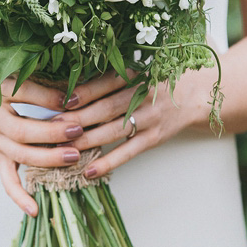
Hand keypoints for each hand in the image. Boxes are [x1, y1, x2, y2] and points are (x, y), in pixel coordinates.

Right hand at [0, 78, 88, 217]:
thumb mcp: (11, 79)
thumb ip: (39, 83)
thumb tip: (75, 91)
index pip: (21, 94)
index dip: (47, 97)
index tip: (73, 100)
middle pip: (22, 130)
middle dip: (52, 132)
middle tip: (78, 130)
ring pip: (20, 155)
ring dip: (47, 158)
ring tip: (73, 157)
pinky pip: (7, 181)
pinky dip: (19, 197)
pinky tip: (35, 210)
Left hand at [62, 71, 211, 178]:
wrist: (194, 95)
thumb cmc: (152, 84)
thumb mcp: (133, 74)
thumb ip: (105, 82)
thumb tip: (65, 93)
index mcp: (133, 76)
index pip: (104, 84)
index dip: (83, 93)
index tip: (61, 102)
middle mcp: (142, 95)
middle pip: (105, 109)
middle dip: (78, 120)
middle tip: (53, 128)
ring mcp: (149, 118)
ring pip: (113, 131)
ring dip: (87, 141)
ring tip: (63, 149)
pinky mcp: (154, 138)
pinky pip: (128, 152)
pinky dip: (108, 162)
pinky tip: (89, 171)